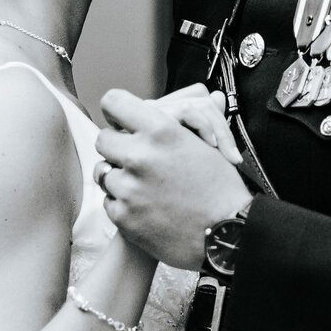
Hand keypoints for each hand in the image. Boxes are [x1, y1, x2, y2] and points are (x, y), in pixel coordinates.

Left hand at [97, 89, 254, 269]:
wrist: (227, 236)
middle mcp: (140, 156)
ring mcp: (128, 188)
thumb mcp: (210, 144)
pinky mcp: (123, 216)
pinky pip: (108, 201)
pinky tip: (147, 207)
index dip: (117, 111)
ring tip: (145, 186)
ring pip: (103, 171)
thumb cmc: (222, 189)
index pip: (114, 103)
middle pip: (103, 139)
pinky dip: (123, 204)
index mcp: (161, 131)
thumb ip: (193, 118)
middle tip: (135, 157)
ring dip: (120, 177)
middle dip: (117, 147)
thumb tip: (206, 94)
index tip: (123, 121)